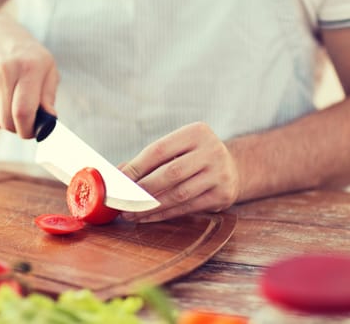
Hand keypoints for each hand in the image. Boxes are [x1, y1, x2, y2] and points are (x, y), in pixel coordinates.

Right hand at [0, 14, 59, 137]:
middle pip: (7, 120)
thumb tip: (49, 122)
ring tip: (12, 107)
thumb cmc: (27, 55)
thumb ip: (49, 96)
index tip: (32, 132)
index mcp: (28, 68)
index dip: (28, 130)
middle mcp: (4, 71)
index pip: (23, 112)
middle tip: (24, 123)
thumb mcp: (47, 68)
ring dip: (5, 121)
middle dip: (18, 129)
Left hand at [121, 122, 240, 222]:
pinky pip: (187, 208)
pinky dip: (163, 214)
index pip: (158, 150)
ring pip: (178, 194)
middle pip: (169, 173)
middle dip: (142, 190)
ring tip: (130, 213)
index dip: (136, 167)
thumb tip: (116, 174)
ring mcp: (220, 173)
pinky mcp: (223, 195)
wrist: (233, 167)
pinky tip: (147, 217)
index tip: (118, 181)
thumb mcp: (176, 148)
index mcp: (196, 132)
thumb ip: (148, 160)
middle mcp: (212, 150)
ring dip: (150, 206)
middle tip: (121, 201)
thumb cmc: (192, 157)